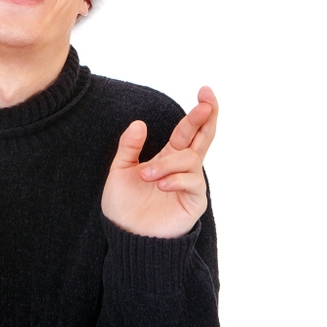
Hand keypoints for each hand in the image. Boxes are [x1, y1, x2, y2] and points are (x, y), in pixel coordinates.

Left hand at [101, 86, 217, 238]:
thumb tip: (139, 123)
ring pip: (190, 159)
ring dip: (167, 164)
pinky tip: (160, 184)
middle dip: (205, 118)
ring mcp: (191, 184)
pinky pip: (192, 181)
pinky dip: (175, 179)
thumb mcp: (121, 170)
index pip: (188, 130)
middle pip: (203, 137)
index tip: (204, 91)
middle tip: (205, 102)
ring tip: (146, 175)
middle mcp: (184, 167)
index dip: (198, 112)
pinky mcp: (194, 201)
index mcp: (169, 157)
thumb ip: (130, 147)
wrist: (126, 235)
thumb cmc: (124, 204)